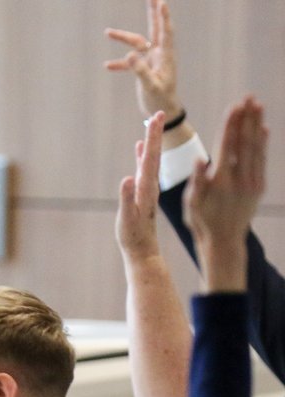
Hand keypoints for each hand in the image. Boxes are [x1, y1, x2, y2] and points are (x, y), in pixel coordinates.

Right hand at [105, 0, 182, 120]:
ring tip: (107, 32)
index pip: (165, 31)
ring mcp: (152, 59)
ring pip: (137, 43)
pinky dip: (120, 63)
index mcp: (165, 55)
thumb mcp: (150, 86)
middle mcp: (159, 53)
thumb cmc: (161, 99)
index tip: (161, 2)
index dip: (163, 16)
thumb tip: (130, 53)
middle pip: (155, 27)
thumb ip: (140, 70)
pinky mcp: (144, 68)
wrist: (164, 111)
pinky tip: (107, 66)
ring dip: (123, 38)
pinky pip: (130, 61)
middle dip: (152, 12)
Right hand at [115, 111, 164, 261]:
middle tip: (159, 113)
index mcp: (147, 188)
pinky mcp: (142, 193)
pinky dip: (142, 156)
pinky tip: (140, 149)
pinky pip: (143, 169)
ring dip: (150, 142)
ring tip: (151, 126)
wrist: (143, 250)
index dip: (154, 137)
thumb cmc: (133, 237)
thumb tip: (127, 178)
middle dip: (156, 134)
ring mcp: (147, 189)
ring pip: (150, 160)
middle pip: (153, 154)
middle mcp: (150, 185)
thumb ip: (127, 199)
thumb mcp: (128, 219)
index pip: (152, 157)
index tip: (158, 118)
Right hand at [185, 96, 267, 291]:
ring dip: (256, 125)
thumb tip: (200, 160)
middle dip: (246, 118)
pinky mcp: (259, 186)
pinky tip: (263, 130)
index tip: (235, 106)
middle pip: (245, 142)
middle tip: (249, 98)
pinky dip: (263, 143)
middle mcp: (240, 179)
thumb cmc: (202, 221)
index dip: (231, 125)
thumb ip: (196, 181)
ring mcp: (252, 182)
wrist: (224, 240)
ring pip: (256, 148)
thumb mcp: (192, 204)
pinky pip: (262, 160)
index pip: (228, 145)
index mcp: (221, 180)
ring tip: (257, 106)